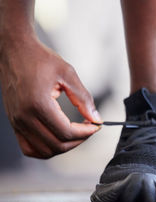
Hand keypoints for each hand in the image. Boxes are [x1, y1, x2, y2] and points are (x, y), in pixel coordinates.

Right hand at [0, 31, 101, 158]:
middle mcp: (24, 117)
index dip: (86, 132)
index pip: (66, 132)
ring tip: (76, 133)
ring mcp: (17, 122)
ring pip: (43, 151)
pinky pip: (29, 147)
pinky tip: (59, 137)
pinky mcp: (14, 122)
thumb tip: (96, 118)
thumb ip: (83, 98)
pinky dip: (46, 148)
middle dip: (78, 140)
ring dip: (64, 146)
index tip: (96, 125)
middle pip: (56, 145)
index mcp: (38, 104)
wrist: (15, 51)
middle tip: (89, 128)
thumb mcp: (68, 73)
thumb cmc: (40, 59)